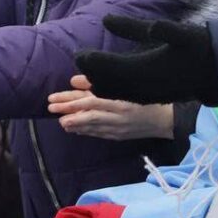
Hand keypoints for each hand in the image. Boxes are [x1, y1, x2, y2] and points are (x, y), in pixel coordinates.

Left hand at [48, 74, 173, 139]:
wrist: (167, 119)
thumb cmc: (150, 97)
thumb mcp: (128, 85)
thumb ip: (100, 83)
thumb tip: (76, 80)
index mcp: (120, 103)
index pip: (91, 102)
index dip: (71, 101)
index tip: (55, 99)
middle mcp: (117, 119)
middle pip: (87, 115)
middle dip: (68, 112)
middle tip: (51, 109)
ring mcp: (118, 130)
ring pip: (91, 127)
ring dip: (74, 124)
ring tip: (60, 121)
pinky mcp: (119, 136)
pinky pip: (98, 133)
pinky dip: (85, 130)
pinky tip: (76, 128)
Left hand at [76, 15, 217, 103]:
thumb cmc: (199, 47)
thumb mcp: (173, 31)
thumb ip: (137, 27)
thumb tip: (106, 20)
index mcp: (143, 69)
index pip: (107, 67)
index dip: (90, 62)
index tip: (78, 55)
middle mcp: (142, 86)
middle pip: (105, 86)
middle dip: (87, 79)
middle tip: (74, 71)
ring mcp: (147, 96)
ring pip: (114, 96)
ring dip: (96, 91)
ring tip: (82, 85)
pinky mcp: (153, 99)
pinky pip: (124, 101)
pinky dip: (110, 96)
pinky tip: (106, 91)